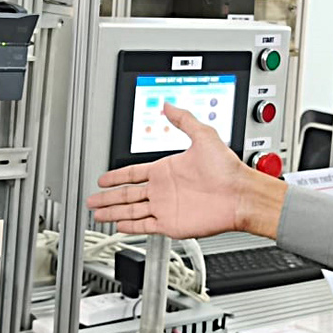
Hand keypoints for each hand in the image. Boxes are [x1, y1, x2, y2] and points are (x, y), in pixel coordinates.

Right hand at [86, 104, 285, 239]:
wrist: (240, 194)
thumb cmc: (227, 168)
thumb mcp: (204, 135)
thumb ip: (183, 120)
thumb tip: (168, 104)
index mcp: (167, 170)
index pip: (133, 173)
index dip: (116, 176)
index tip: (103, 179)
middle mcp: (164, 190)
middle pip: (127, 194)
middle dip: (108, 197)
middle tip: (92, 200)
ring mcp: (166, 207)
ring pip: (131, 211)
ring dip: (114, 212)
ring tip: (97, 214)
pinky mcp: (171, 224)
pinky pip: (145, 226)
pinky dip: (130, 227)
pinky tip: (118, 225)